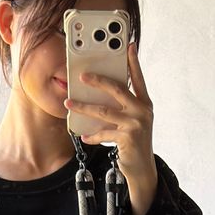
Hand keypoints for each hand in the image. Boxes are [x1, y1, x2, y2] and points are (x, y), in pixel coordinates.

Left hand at [64, 43, 157, 214]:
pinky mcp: (127, 137)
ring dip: (83, 106)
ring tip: (69, 102)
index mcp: (144, 103)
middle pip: (116, 89)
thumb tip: (101, 94)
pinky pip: (103, 132)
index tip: (128, 45)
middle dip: (98, 80)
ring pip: (103, 110)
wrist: (142, 169)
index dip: (133, 62)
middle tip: (82, 75)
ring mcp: (135, 124)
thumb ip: (123, 107)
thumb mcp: (133, 122)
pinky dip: (92, 135)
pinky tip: (84, 136)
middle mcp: (142, 111)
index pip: (137, 78)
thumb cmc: (134, 143)